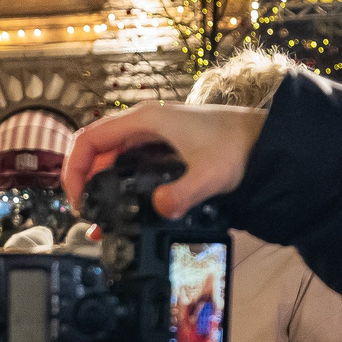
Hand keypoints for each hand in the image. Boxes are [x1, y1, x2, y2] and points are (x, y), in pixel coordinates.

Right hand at [61, 103, 268, 220]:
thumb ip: (184, 193)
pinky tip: (122, 211)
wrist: (266, 140)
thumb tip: (159, 209)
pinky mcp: (163, 150)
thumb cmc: (239, 146)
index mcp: (145, 121)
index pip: (90, 139)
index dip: (75, 169)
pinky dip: (119, 186)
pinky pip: (129, 165)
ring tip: (101, 221)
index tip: (78, 200)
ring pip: (112, 159)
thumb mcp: (211, 173)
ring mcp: (153, 137)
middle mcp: (144, 125)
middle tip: (88, 215)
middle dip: (84, 182)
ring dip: (101, 186)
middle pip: (97, 150)